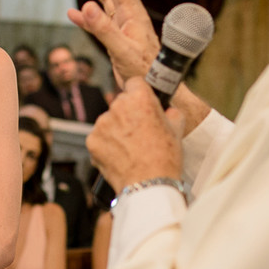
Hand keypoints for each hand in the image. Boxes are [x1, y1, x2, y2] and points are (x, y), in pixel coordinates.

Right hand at [69, 0, 160, 85]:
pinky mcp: (117, 41)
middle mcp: (128, 17)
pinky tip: (74, 13)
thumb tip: (86, 6)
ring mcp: (122, 28)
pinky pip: (98, 24)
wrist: (155, 89)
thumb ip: (103, 29)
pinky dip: (86, 17)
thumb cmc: (144, 72)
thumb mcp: (122, 50)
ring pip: (106, 1)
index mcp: (132, 15)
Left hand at [87, 77, 184, 191]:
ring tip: (130, 149)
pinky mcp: (92, 140)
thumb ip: (171, 113)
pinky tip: (119, 156)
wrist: (148, 185)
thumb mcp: (177, 130)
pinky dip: (106, 146)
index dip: (139, 93)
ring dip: (116, 131)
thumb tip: (168, 110)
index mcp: (140, 99)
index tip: (142, 104)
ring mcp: (102, 124)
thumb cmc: (165, 159)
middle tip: (140, 133)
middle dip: (128, 115)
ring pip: (108, 121)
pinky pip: (99, 138)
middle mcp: (118, 106)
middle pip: (120, 103)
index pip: (134, 83)